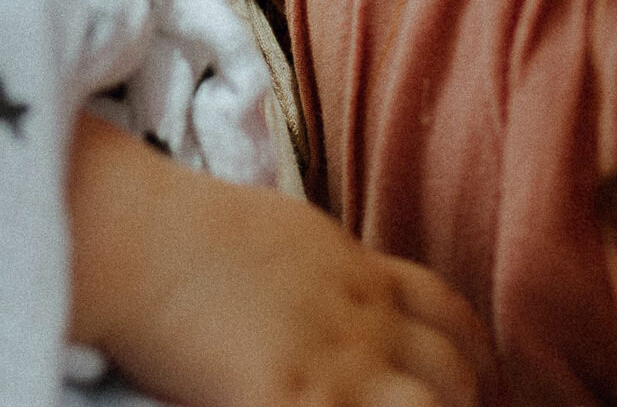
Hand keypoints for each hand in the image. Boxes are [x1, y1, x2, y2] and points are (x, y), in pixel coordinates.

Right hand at [66, 118, 495, 406]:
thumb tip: (315, 283)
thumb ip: (313, 266)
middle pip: (453, 370)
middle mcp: (361, 315)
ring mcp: (337, 362)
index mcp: (354, 269)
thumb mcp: (275, 232)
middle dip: (467, 401)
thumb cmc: (181, 228)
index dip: (472, 352)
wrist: (138, 232)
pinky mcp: (295, 401)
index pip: (445, 311)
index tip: (479, 380)